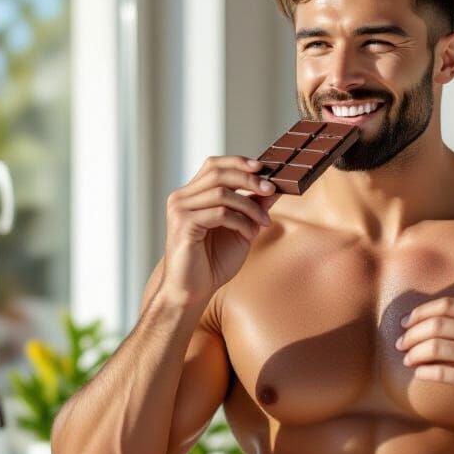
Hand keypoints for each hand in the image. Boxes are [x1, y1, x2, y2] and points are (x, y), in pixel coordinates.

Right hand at [161, 156, 277, 307]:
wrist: (193, 291)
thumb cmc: (213, 262)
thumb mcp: (241, 229)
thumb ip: (253, 207)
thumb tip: (273, 188)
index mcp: (193, 195)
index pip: (214, 165)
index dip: (239, 162)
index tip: (264, 168)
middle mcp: (182, 198)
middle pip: (218, 172)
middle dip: (250, 179)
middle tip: (271, 189)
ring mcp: (180, 209)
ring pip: (222, 193)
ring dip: (250, 207)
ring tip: (263, 223)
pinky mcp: (183, 225)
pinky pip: (220, 213)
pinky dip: (241, 222)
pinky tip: (250, 235)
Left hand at [396, 296, 453, 421]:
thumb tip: (423, 319)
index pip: (446, 305)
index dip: (420, 312)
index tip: (405, 322)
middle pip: (436, 325)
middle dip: (411, 334)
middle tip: (401, 344)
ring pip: (434, 347)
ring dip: (413, 353)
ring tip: (407, 359)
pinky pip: (438, 372)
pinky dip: (423, 371)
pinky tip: (419, 372)